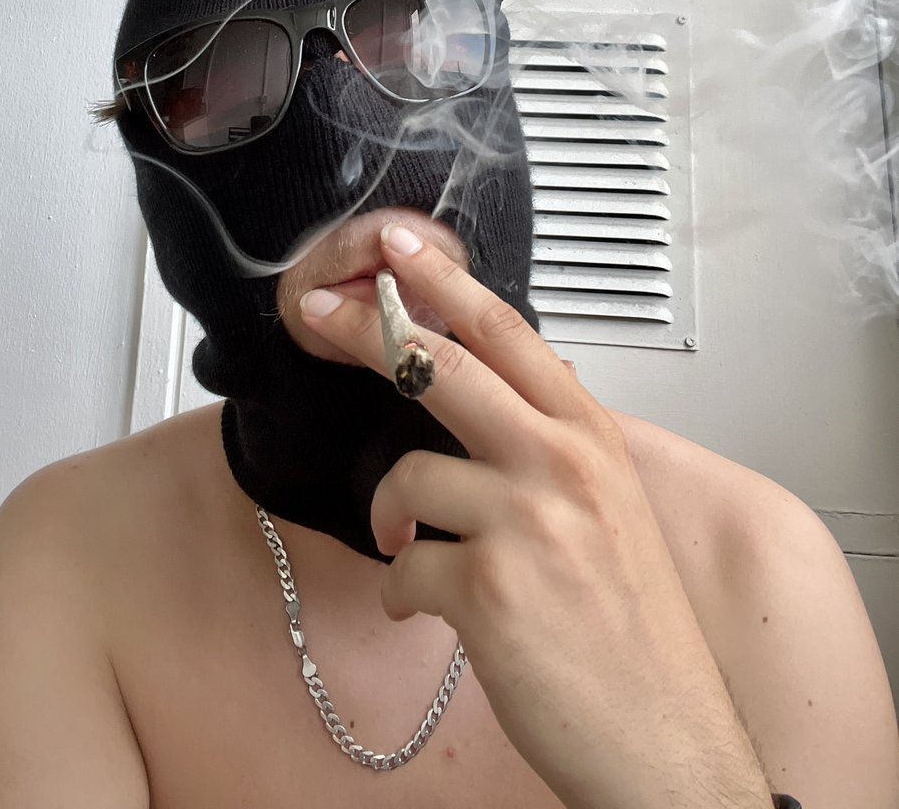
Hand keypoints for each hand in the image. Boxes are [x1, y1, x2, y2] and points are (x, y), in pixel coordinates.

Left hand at [299, 223, 772, 808]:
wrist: (667, 740)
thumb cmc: (636, 628)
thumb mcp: (611, 508)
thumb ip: (552, 446)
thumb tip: (494, 402)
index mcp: (590, 438)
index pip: (507, 333)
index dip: (443, 283)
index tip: (397, 249)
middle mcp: (563, 466)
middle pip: (444, 366)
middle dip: (369, 330)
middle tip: (322, 312)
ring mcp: (529, 524)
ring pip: (408, 478)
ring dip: (391, 518)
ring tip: (412, 553)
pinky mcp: (491, 590)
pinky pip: (404, 569)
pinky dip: (404, 594)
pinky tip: (435, 611)